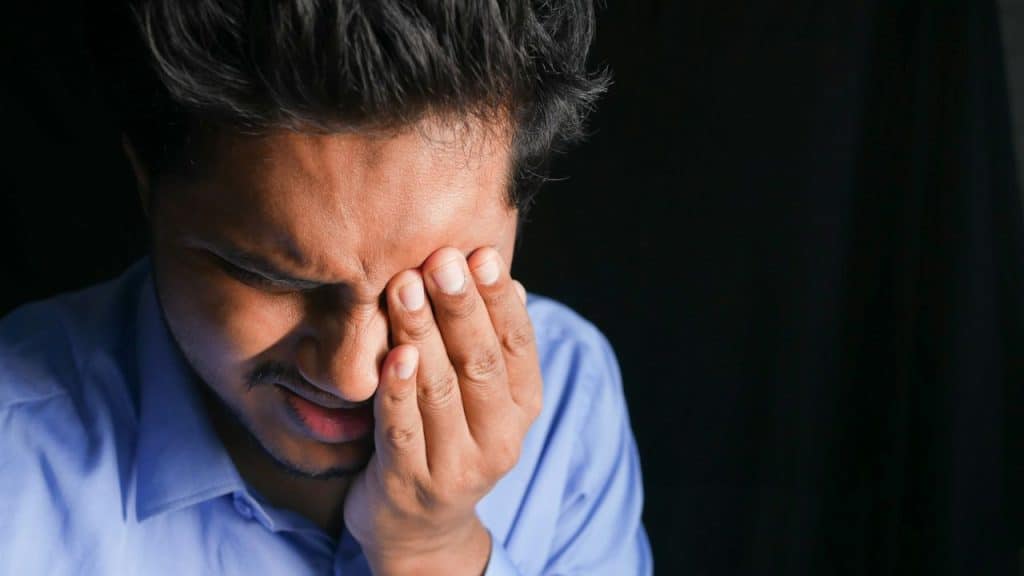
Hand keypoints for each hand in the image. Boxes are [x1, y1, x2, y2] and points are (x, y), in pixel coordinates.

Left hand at [343, 246, 542, 574]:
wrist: (419, 527)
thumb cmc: (449, 438)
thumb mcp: (482, 397)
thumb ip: (490, 344)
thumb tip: (507, 279)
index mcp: (522, 409)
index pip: (518, 347)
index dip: (499, 300)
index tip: (481, 253)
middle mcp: (499, 439)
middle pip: (481, 364)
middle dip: (461, 307)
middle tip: (441, 259)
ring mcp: (455, 465)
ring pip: (440, 390)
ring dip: (423, 333)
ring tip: (405, 286)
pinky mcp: (410, 483)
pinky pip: (402, 429)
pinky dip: (397, 390)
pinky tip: (394, 354)